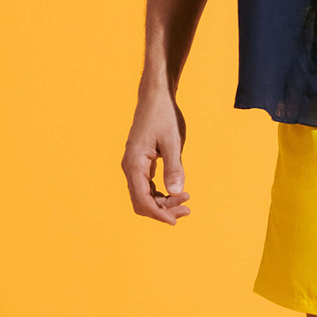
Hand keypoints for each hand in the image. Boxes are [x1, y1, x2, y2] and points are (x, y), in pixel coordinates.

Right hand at [121, 87, 191, 224]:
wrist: (155, 96)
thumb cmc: (163, 115)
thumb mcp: (173, 141)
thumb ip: (174, 167)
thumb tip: (177, 192)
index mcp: (134, 164)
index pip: (142, 199)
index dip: (158, 213)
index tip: (176, 220)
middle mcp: (130, 167)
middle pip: (142, 201)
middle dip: (162, 209)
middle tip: (187, 209)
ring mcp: (134, 165)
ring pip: (144, 194)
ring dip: (162, 202)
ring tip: (185, 202)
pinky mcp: (140, 162)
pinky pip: (147, 185)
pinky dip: (160, 192)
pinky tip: (176, 191)